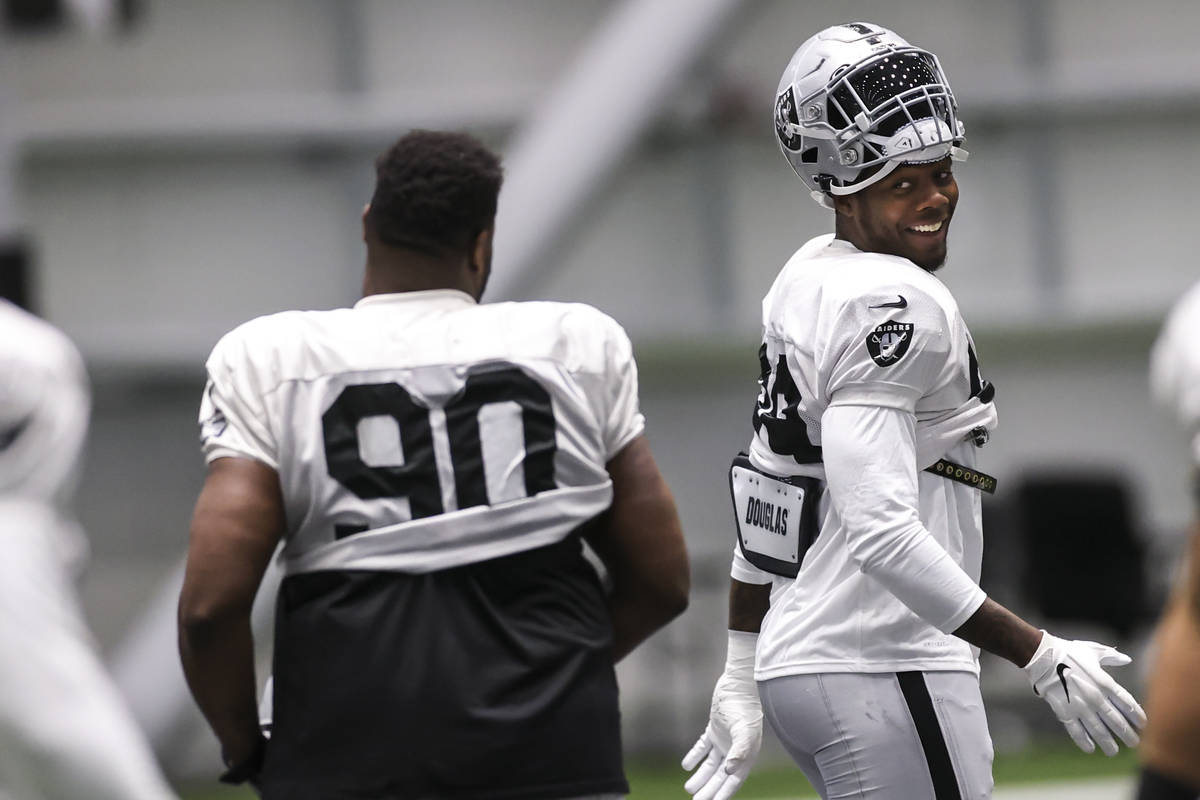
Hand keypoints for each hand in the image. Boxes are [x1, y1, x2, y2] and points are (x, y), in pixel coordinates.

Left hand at [682, 631, 761, 799]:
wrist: (740, 684)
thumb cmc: (745, 707)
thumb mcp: (744, 731)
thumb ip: (740, 751)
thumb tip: (729, 772)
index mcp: (745, 755)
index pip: (733, 781)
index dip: (723, 794)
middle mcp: (735, 750)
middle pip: (720, 776)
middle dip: (709, 789)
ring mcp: (725, 740)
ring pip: (711, 764)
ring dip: (701, 776)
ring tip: (689, 788)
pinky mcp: (714, 728)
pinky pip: (703, 746)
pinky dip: (695, 756)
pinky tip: (686, 766)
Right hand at [1022, 630, 1146, 755]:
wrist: (1042, 656)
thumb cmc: (1068, 652)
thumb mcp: (1093, 650)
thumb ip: (1111, 656)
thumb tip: (1127, 659)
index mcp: (1105, 682)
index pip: (1128, 704)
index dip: (1137, 716)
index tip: (1143, 725)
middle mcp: (1096, 697)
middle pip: (1117, 721)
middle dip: (1127, 734)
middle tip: (1133, 743)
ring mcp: (1080, 706)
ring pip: (1099, 731)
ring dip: (1108, 743)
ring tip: (1114, 751)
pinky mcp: (1065, 711)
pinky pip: (1076, 731)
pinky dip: (1084, 741)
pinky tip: (1090, 749)